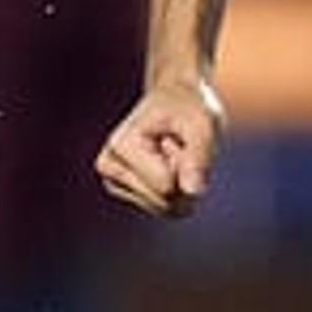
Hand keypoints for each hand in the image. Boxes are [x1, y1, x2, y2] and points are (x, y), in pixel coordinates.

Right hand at [95, 74, 226, 218]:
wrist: (175, 101)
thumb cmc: (188, 108)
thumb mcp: (202, 122)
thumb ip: (199, 156)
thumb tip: (193, 192)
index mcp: (120, 146)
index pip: (166, 186)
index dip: (185, 165)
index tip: (176, 138)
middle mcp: (109, 167)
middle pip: (166, 202)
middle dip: (186, 178)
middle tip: (179, 146)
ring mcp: (115, 184)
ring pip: (169, 209)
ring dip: (184, 184)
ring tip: (174, 154)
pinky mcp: (129, 195)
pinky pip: (169, 210)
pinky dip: (180, 191)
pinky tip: (171, 166)